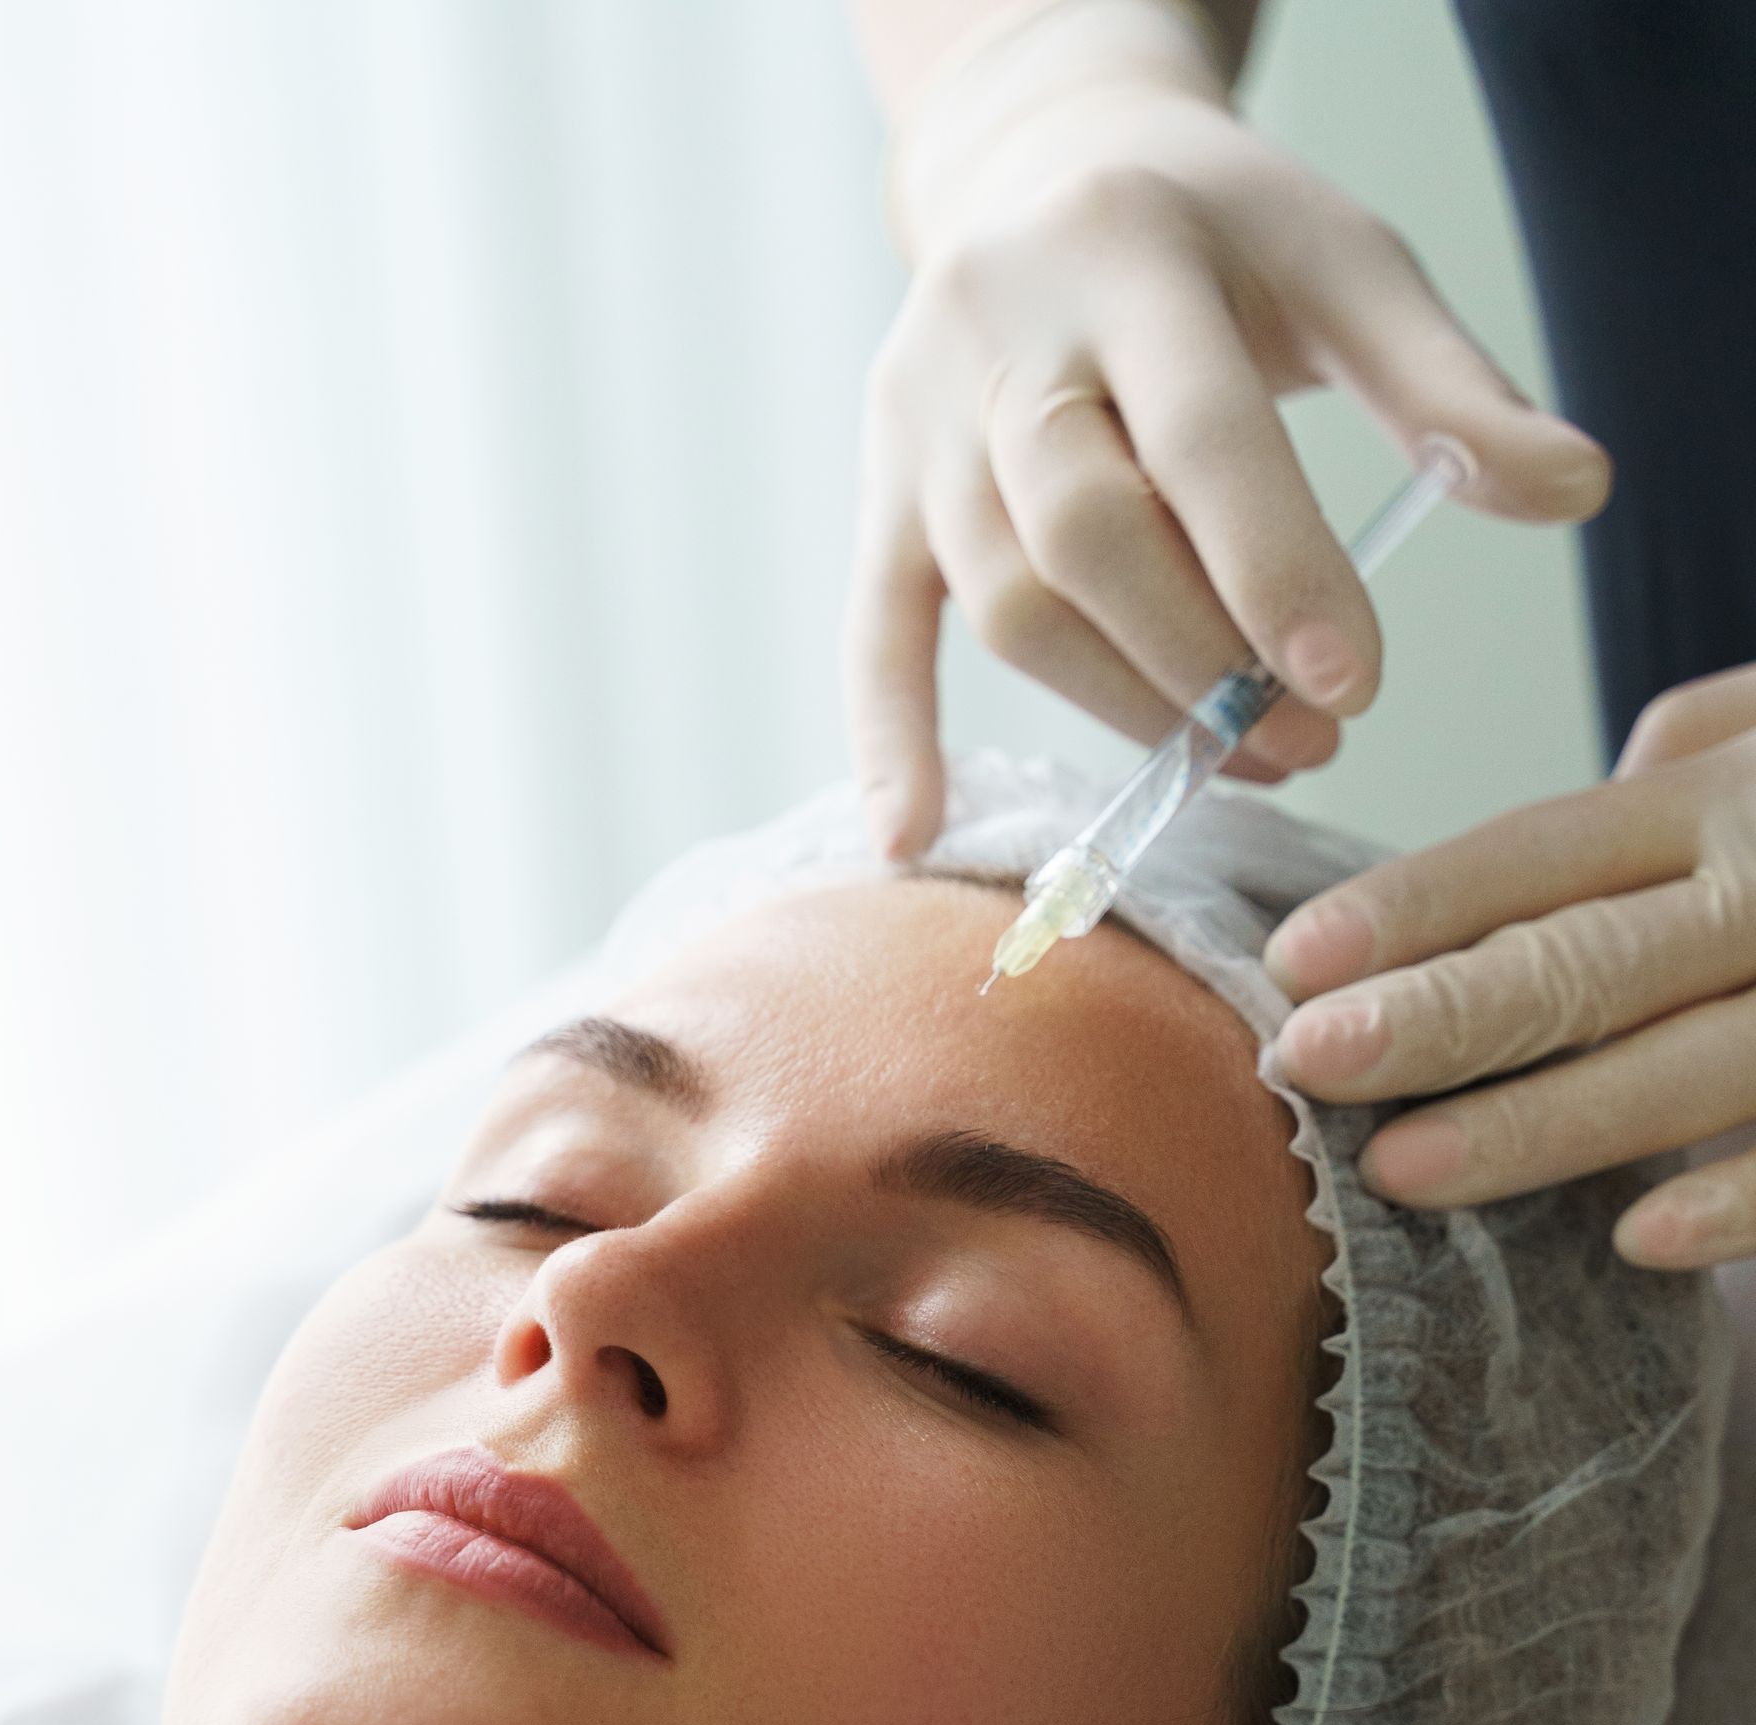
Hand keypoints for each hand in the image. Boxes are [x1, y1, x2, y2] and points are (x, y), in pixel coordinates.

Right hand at [847, 0, 1608, 857]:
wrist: (1048, 164)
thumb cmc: (1223, 240)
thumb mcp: (1348, 265)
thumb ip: (1449, 386)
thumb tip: (1572, 489)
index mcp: (1130, 250)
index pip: (1198, 434)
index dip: (1271, 569)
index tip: (1349, 687)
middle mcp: (1003, 327)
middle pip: (1082, 534)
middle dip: (1201, 661)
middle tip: (1307, 741)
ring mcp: (922, 414)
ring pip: (1004, 601)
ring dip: (1122, 708)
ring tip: (1235, 758)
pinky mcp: (883, 486)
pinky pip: (876, 624)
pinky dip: (887, 736)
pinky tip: (911, 837)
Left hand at [1268, 664, 1755, 1268]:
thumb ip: (1705, 751)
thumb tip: (1603, 782)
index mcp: (1736, 794)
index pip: (1541, 852)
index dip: (1415, 908)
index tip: (1295, 964)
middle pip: (1586, 957)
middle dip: (1439, 1016)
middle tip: (1309, 1065)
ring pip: (1685, 1065)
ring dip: (1544, 1125)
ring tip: (1405, 1170)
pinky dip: (1743, 1194)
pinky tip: (1641, 1240)